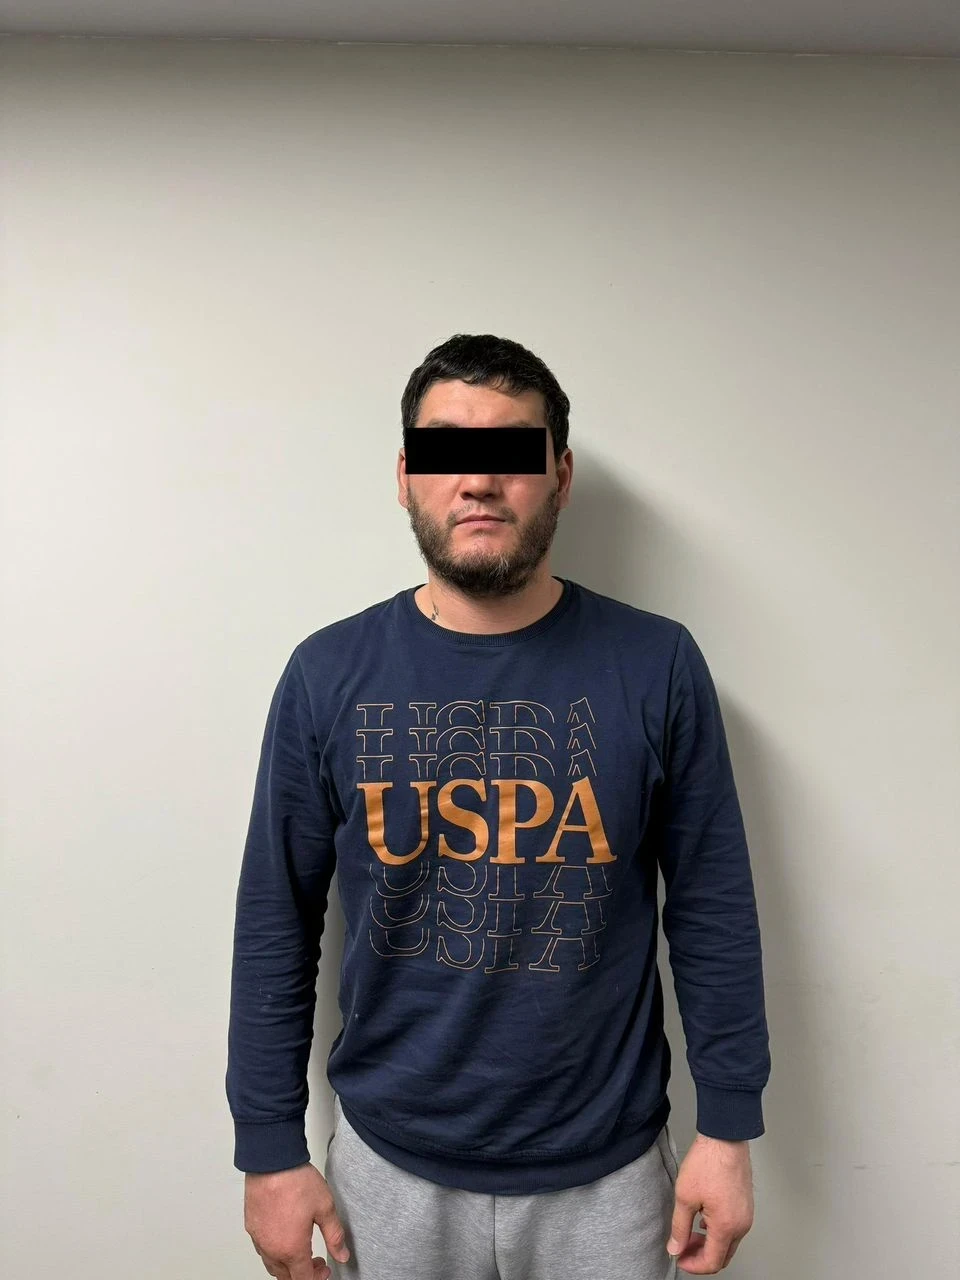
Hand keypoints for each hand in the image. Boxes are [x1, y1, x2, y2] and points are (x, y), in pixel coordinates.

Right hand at [245, 1161, 350, 1279]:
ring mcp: (259, 1239)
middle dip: (303, 1274)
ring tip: (301, 1251)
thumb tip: (342, 1255)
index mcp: (291, 1249)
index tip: (324, 1269)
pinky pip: (262, 1250)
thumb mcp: (325, 1208)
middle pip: (286, 1277)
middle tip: (316, 1261)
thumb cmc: (295, 1181)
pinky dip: (274, 1252)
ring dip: (287, 1266)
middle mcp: (272, 1249)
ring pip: (272, 1266)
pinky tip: (284, 1238)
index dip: (316, 1278)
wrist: (271, 1161)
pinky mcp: (251, 1227)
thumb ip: (334, 1236)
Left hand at [665, 1134, 753, 1273]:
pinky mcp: (746, 1206)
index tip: (680, 1258)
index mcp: (726, 1226)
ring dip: (709, 1244)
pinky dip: (718, 1232)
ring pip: (729, 1244)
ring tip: (690, 1233)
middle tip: (683, 1248)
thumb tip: (676, 1247)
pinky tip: (703, 1220)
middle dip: (701, 1257)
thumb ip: (679, 1227)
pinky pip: (734, 1229)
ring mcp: (746, 1216)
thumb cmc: (708, 1162)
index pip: (712, 1262)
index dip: (693, 1265)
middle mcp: (741, 1225)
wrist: (725, 1139)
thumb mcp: (685, 1196)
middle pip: (722, 1256)